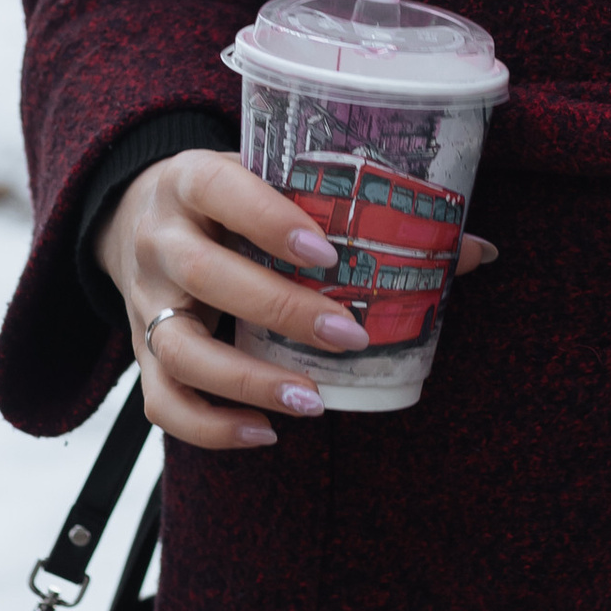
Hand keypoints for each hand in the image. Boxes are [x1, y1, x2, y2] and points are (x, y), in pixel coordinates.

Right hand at [98, 148, 495, 444]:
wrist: (135, 213)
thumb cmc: (230, 200)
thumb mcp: (274, 183)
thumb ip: (357, 212)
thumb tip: (475, 251)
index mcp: (192, 179)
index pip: (221, 189)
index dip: (270, 219)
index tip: (328, 252)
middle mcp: (160, 238)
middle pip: (205, 274)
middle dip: (280, 309)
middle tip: (347, 336)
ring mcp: (144, 298)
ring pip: (177, 348)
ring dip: (246, 380)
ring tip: (311, 402)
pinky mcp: (141, 350)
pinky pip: (163, 400)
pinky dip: (209, 426)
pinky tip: (265, 431)